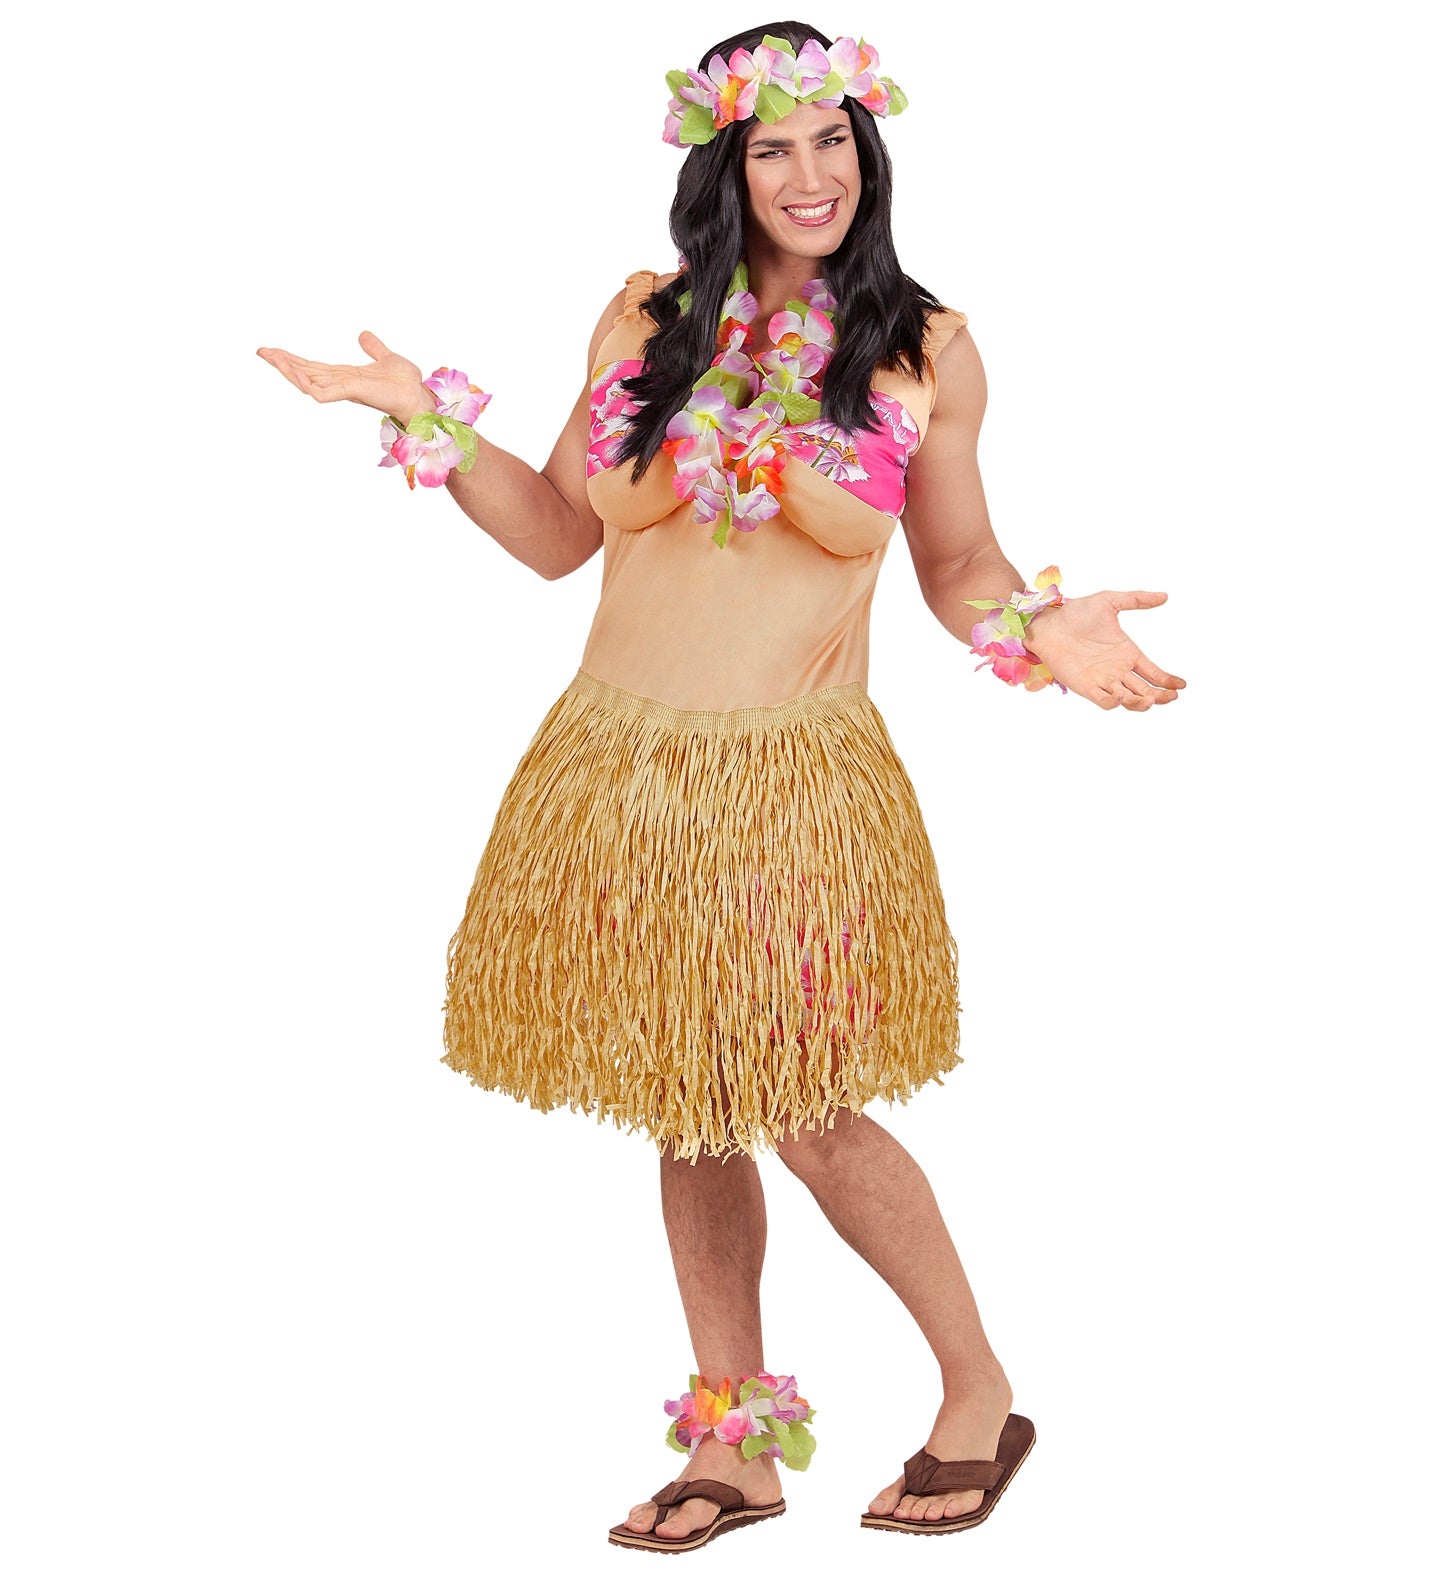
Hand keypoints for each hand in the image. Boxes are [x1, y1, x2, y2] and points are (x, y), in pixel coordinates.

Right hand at [254, 332, 437, 424]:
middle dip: (282, 363)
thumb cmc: (406, 383)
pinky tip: (298, 373)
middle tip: (261, 351)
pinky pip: (323, 393)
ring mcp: (344, 390)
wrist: (419, 395)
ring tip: (272, 358)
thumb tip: (363, 334)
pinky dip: (309, 384)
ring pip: (308, 383)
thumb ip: (373, 348)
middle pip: (304, 373)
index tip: (271, 350)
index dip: (292, 359)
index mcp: (344, 376)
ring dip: (289, 371)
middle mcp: (340, 383)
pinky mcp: (352, 393)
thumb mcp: (385, 357)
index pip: (312, 367)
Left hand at [1023, 590, 1184, 710]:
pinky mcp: (1085, 687)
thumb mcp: (1110, 602)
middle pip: (1145, 690)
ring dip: (1140, 703)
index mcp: (1127, 653)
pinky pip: (1104, 701)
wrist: (1047, 623)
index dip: (1168, 680)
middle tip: (1171, 696)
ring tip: (1148, 699)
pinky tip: (1121, 695)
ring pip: (1128, 699)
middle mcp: (1118, 670)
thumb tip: (1165, 596)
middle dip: (1160, 696)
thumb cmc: (1076, 612)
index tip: (1182, 685)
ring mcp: (1102, 680)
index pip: (1153, 672)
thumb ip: (1136, 599)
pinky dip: (1114, 702)